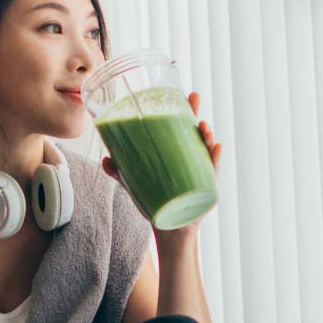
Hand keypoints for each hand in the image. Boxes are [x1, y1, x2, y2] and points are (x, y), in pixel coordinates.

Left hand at [101, 92, 221, 234]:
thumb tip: (105, 159)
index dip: (185, 110)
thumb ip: (120, 172)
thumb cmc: (155, 202)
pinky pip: (213, 172)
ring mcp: (201, 173)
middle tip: (194, 98)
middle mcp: (192, 160)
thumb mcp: (135, 184)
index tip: (185, 93)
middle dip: (197, 114)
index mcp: (177, 154)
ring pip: (207, 150)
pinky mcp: (206, 189)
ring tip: (203, 127)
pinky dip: (215, 159)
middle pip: (196, 133)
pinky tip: (217, 148)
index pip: (182, 127)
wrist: (169, 229)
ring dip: (207, 135)